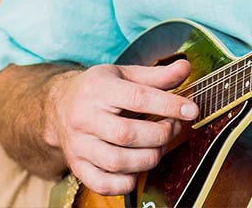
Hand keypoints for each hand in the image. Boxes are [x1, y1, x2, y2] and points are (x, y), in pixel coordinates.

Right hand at [45, 59, 198, 195]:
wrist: (60, 106)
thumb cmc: (98, 88)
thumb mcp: (125, 74)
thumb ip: (157, 75)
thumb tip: (185, 68)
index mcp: (99, 89)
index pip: (138, 97)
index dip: (168, 105)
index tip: (191, 110)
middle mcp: (85, 117)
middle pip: (127, 134)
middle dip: (159, 134)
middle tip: (173, 128)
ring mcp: (79, 145)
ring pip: (117, 161)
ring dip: (148, 158)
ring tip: (159, 147)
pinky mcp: (77, 166)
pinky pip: (103, 183)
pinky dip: (126, 181)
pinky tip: (138, 168)